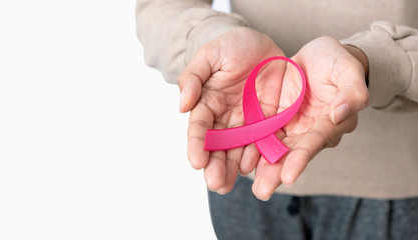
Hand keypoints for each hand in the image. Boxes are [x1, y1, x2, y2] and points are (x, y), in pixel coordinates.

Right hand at [178, 27, 285, 193]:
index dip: (196, 144)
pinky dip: (258, 157)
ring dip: (232, 169)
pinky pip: (263, 143)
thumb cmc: (233, 45)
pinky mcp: (268, 123)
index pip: (200, 128)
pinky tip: (253, 170)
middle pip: (218, 146)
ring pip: (238, 150)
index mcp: (208, 103)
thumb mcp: (211, 55)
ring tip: (228, 186)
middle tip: (215, 184)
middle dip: (214, 166)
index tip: (196, 161)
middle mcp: (225, 118)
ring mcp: (247, 123)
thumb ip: (193, 77)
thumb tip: (181, 105)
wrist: (263, 44)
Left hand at [249, 36, 368, 199]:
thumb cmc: (337, 62)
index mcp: (330, 123)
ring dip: (261, 167)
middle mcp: (309, 131)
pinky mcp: (273, 119)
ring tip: (248, 186)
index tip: (288, 176)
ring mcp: (289, 127)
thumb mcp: (348, 70)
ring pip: (274, 149)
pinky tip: (236, 161)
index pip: (315, 141)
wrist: (318, 57)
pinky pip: (260, 134)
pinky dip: (249, 147)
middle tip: (262, 192)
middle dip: (276, 173)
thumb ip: (351, 93)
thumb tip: (339, 114)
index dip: (301, 158)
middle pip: (291, 154)